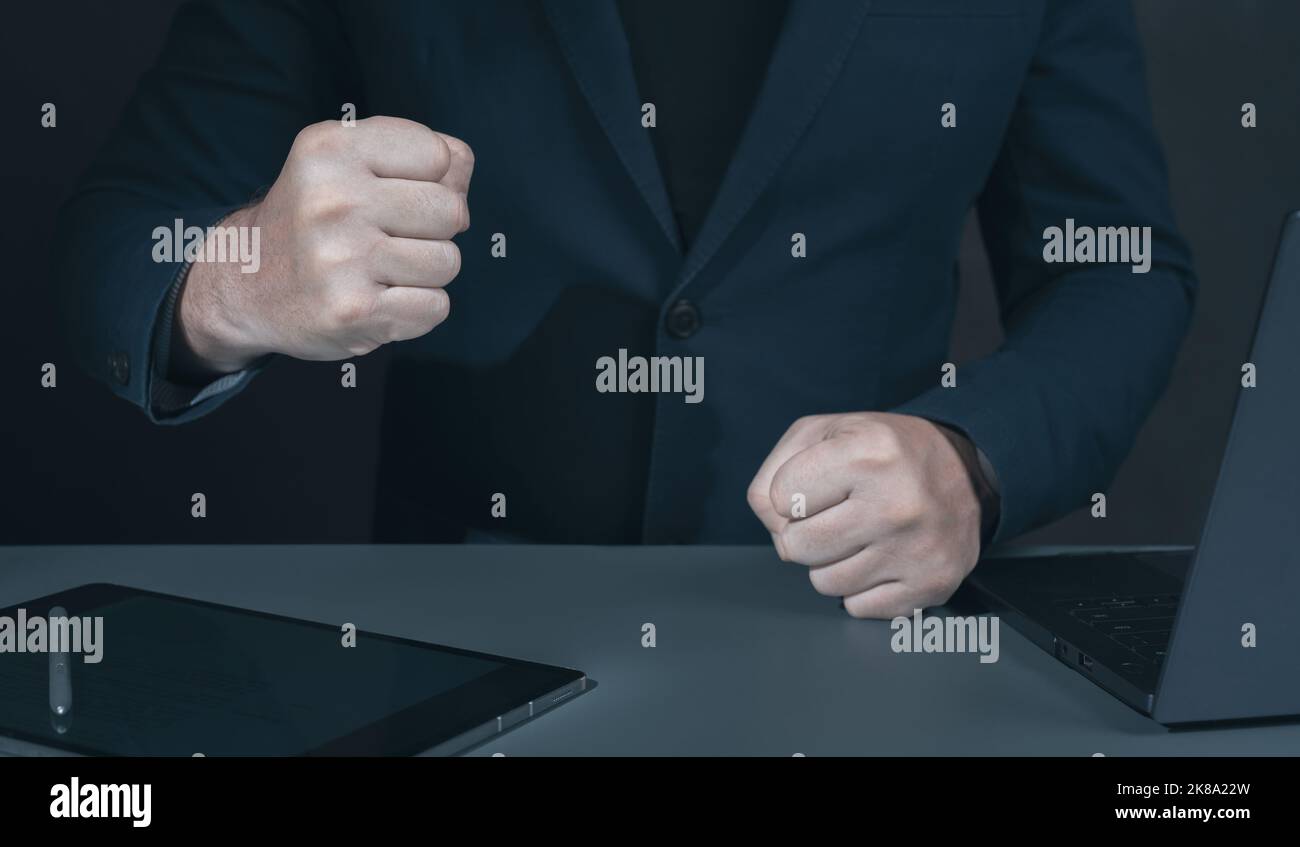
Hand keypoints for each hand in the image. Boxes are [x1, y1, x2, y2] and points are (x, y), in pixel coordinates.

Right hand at [177, 116, 472, 373]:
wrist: (245, 286)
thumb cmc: (315, 220)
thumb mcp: (347, 162)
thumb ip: (416, 153)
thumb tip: (461, 166)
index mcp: (330, 149)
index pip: (440, 155)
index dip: (431, 178)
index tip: (394, 192)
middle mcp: (333, 200)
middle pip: (451, 211)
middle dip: (434, 228)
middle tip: (389, 237)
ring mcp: (342, 258)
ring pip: (448, 262)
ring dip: (426, 271)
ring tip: (381, 269)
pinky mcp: (354, 310)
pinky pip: (436, 307)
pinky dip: (418, 309)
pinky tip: (380, 299)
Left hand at [747, 412, 982, 618]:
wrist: (968, 473)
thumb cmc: (884, 453)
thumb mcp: (826, 432)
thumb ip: (775, 471)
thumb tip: (773, 527)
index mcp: (868, 453)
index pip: (779, 498)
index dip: (791, 492)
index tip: (820, 484)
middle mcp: (895, 503)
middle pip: (796, 547)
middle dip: (806, 532)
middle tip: (839, 514)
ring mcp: (915, 550)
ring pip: (824, 584)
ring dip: (833, 563)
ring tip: (862, 535)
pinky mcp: (931, 586)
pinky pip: (858, 608)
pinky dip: (862, 588)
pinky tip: (883, 558)